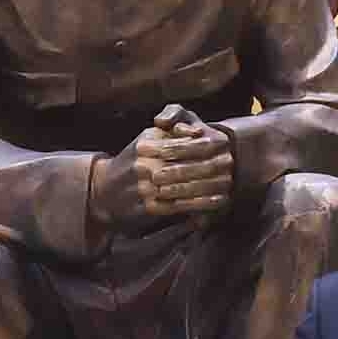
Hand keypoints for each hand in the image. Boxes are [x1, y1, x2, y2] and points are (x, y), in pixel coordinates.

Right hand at [92, 105, 233, 225]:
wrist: (105, 190)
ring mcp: (145, 187)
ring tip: (229, 183)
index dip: (205, 146)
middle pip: (187, 165)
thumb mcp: (147, 139)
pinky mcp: (148, 207)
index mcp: (146, 144)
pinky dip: (201, 203)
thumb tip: (196, 131)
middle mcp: (145, 164)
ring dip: (210, 186)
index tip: (225, 147)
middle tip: (232, 165)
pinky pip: (180, 205)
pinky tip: (216, 201)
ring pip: (186, 186)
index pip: (182, 144)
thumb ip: (170, 131)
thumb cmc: (133, 162)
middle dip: (212, 166)